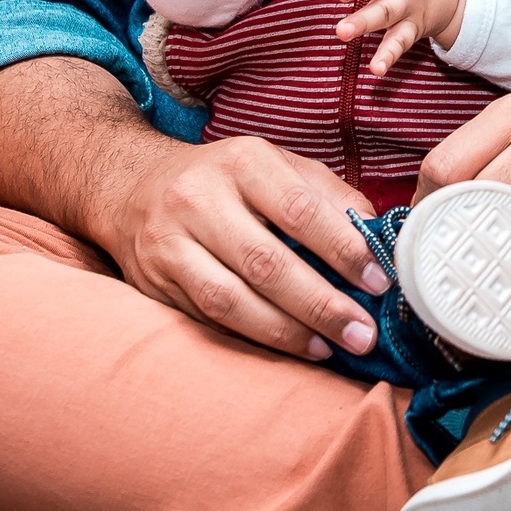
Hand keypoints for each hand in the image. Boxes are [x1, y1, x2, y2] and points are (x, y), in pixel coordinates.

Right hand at [117, 131, 392, 356]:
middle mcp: (200, 199)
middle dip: (320, 304)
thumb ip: (327, 196)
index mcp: (242, 162)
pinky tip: (291, 346)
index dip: (342, 249)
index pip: (299, 209)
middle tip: (363, 333)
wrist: (132, 186)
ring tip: (331, 348)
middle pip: (266, 262)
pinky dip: (254, 337)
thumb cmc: (224, 178)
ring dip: (288, 332)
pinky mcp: (154, 283)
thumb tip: (378, 235)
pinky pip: (208, 319)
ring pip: (232, 299)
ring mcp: (171, 243)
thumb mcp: (275, 166)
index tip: (377, 281)